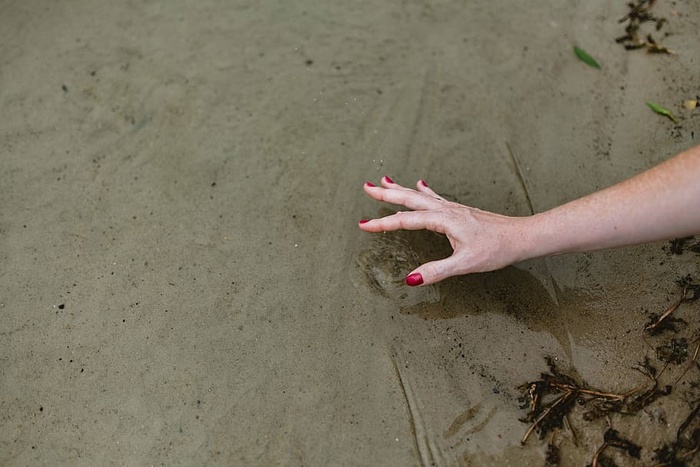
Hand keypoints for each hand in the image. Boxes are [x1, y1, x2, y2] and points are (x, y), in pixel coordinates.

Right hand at [359, 177, 530, 285]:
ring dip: (400, 190)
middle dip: (386, 194)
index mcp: (443, 220)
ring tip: (383, 182)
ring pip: (419, 196)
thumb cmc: (496, 249)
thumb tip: (411, 279)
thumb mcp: (465, 264)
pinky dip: (422, 191)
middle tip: (365, 187)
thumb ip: (437, 271)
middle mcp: (445, 210)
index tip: (363, 225)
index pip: (406, 220)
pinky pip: (434, 197)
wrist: (521, 236)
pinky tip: (419, 184)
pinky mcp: (459, 211)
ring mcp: (452, 208)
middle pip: (409, 199)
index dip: (383, 223)